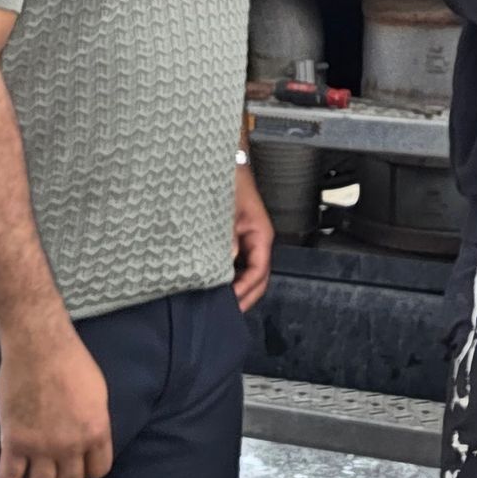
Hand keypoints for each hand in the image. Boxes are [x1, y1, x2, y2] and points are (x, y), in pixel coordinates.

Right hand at [0, 317, 112, 477]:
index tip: (76, 463)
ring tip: (30, 474)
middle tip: (53, 471)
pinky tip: (9, 472)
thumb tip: (91, 440)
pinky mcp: (14, 442)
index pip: (98, 471)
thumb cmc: (70, 360)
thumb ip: (95, 421)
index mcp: (96, 431)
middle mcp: (71, 446)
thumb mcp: (97, 392)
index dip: (86, 470)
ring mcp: (42, 447)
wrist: (38, 345)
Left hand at [233, 160, 273, 312]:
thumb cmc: (230, 181)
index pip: (259, 271)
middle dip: (244, 297)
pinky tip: (215, 284)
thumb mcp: (227, 209)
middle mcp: (257, 241)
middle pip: (257, 279)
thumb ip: (227, 235)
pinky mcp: (236, 240)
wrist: (226, 163)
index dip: (246, 290)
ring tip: (219, 304)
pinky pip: (238, 265)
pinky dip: (230, 278)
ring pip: (248, 274)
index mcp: (261, 235)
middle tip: (225, 314)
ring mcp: (247, 242)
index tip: (230, 302)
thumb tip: (228, 261)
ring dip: (237, 289)